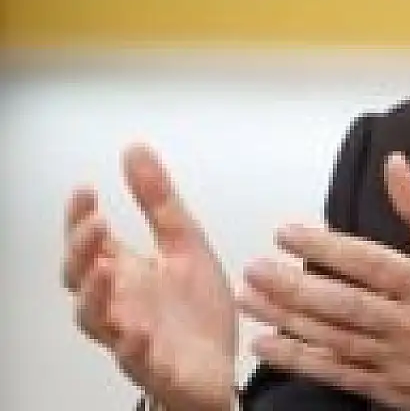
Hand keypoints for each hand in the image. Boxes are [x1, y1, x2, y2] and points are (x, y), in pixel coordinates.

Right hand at [62, 145, 237, 410]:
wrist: (222, 366)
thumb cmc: (195, 313)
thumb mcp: (186, 244)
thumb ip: (160, 202)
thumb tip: (136, 151)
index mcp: (126, 274)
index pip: (90, 243)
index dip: (79, 218)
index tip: (86, 190)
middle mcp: (121, 304)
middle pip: (80, 279)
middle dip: (81, 251)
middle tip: (95, 223)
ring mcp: (131, 336)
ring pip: (95, 320)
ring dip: (95, 295)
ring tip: (105, 270)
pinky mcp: (154, 366)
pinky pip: (134, 360)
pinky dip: (132, 346)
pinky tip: (137, 332)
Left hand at [239, 153, 409, 410]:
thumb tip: (396, 166)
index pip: (369, 262)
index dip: (325, 246)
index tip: (287, 231)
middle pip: (343, 304)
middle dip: (293, 286)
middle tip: (255, 267)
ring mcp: (399, 362)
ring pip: (333, 339)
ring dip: (286, 320)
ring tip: (251, 300)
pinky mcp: (390, 391)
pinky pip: (338, 375)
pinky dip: (301, 360)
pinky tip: (270, 345)